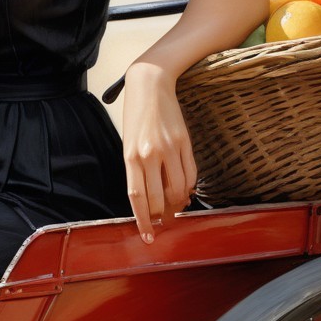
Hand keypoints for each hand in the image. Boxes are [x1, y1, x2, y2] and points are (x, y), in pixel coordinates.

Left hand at [120, 63, 196, 242]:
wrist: (149, 84)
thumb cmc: (136, 116)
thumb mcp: (129, 142)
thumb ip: (138, 169)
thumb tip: (150, 198)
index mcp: (131, 155)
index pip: (137, 196)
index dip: (143, 220)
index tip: (148, 236)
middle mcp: (150, 154)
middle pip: (159, 198)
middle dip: (162, 217)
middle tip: (164, 225)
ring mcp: (170, 148)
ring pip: (178, 189)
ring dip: (178, 204)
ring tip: (175, 210)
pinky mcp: (185, 142)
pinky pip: (191, 173)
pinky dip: (189, 188)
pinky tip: (185, 193)